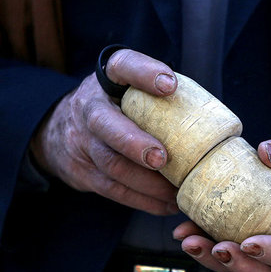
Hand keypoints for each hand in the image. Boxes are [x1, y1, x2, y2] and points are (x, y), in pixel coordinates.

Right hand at [30, 49, 179, 214]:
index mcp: (107, 79)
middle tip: (162, 158)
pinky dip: (143, 200)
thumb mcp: (126, 86)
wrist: (60, 130)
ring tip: (175, 192)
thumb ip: (156, 94)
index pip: (123, 66)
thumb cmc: (115, 106)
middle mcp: (89, 107)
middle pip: (105, 124)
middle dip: (134, 143)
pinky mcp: (82, 171)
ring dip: (147, 182)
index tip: (170, 84)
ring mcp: (81, 141)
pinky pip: (113, 190)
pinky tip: (167, 205)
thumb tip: (210, 118)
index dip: (144, 73)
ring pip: (111, 164)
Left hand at [173, 135, 270, 271]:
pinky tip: (186, 227)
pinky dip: (211, 238)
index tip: (251, 243)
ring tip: (188, 240)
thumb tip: (266, 152)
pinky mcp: (263, 232)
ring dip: (217, 257)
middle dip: (240, 266)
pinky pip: (236, 242)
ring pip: (249, 265)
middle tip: (214, 248)